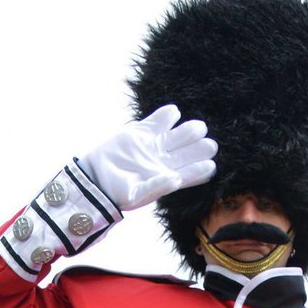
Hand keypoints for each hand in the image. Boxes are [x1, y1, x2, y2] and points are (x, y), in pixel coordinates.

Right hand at [80, 105, 217, 212]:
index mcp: (167, 178)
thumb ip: (157, 187)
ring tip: (199, 127)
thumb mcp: (137, 195)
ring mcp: (154, 145)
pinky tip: (174, 112)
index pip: (190, 173)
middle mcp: (164, 161)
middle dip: (199, 148)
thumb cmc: (117, 193)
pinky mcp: (141, 132)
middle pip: (187, 152)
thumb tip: (176, 180)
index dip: (201, 169)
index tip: (211, 165)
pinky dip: (166, 116)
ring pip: (177, 136)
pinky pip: (157, 122)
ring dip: (188, 131)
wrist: (96, 178)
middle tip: (210, 144)